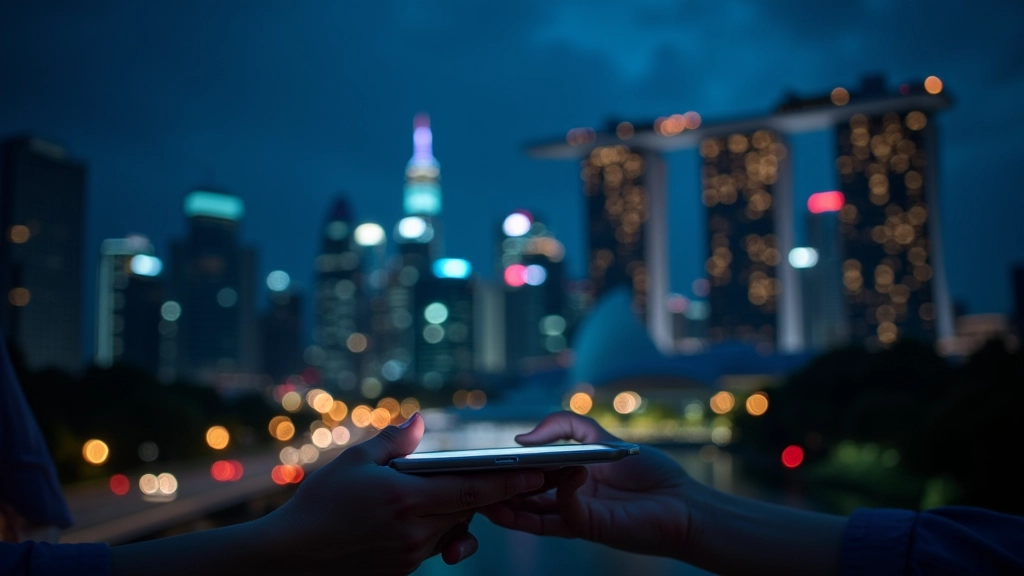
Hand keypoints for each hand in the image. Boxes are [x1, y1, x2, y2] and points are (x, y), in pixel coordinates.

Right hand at [265, 413, 545, 573]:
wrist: (290, 557)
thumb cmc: (319, 505)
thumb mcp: (353, 463)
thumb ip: (393, 441)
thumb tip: (420, 420)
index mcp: (407, 501)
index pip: (472, 490)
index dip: (508, 481)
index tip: (537, 472)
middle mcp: (415, 532)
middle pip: (469, 510)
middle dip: (495, 493)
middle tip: (525, 477)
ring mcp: (410, 556)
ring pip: (454, 530)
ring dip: (462, 511)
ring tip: (462, 489)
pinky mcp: (402, 570)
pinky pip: (434, 546)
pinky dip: (439, 528)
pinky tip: (425, 512)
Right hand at [481, 412, 700, 560]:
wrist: (682, 502)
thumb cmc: (648, 471)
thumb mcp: (601, 437)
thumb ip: (564, 426)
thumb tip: (523, 438)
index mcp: (566, 480)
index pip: (525, 478)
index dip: (504, 472)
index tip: (482, 463)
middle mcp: (565, 500)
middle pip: (522, 499)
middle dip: (497, 491)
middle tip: (473, 481)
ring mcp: (575, 515)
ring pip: (532, 514)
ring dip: (510, 505)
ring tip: (489, 493)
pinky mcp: (589, 526)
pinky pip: (564, 512)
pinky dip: (560, 494)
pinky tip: (563, 476)